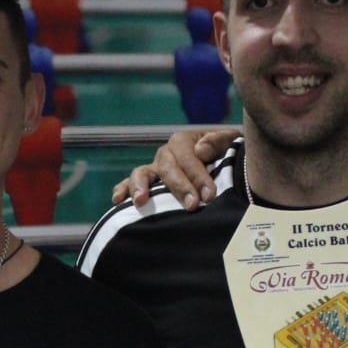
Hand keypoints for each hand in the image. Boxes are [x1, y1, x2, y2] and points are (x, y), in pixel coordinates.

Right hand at [110, 128, 236, 208]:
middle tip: (193, 205)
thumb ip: (219, 142)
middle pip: (166, 167)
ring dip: (140, 186)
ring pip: (142, 173)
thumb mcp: (230, 143)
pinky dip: (122, 189)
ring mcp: (153, 169)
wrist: (223, 166)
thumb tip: (201, 149)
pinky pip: (129, 184)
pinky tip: (118, 200)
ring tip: (141, 201)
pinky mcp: (146, 184)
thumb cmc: (226, 154)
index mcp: (184, 141)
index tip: (209, 195)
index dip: (197, 175)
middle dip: (179, 186)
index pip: (188, 156)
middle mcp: (166, 153)